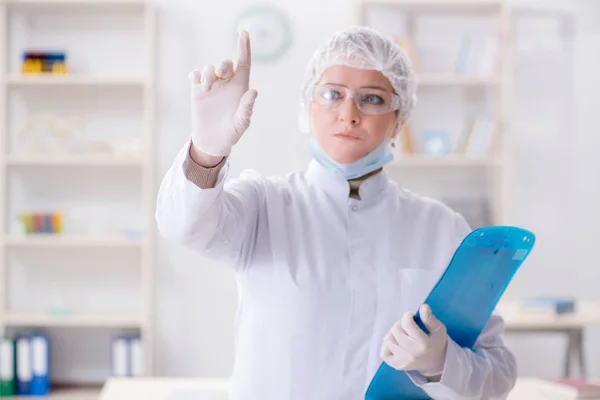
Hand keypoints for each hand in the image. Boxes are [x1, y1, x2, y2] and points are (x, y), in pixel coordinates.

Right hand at [189, 30, 257, 156]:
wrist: (212, 142)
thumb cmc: (231, 133)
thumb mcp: (241, 124)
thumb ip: (247, 109)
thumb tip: (253, 92)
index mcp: (240, 87)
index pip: (244, 63)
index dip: (244, 48)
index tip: (244, 33)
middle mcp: (227, 84)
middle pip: (225, 64)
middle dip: (223, 64)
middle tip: (220, 73)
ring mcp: (212, 86)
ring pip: (210, 69)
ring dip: (208, 74)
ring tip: (207, 89)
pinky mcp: (198, 91)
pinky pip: (196, 75)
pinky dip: (196, 75)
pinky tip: (196, 81)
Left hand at [380, 304, 447, 375]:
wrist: (435, 361)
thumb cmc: (435, 342)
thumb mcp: (438, 329)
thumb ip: (430, 318)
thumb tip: (423, 307)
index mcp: (424, 344)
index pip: (407, 324)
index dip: (408, 316)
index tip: (411, 316)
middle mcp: (413, 354)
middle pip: (396, 330)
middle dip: (400, 324)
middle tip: (407, 325)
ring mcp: (403, 361)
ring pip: (388, 339)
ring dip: (393, 333)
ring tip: (402, 334)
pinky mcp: (397, 365)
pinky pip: (384, 353)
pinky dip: (387, 346)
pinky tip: (396, 343)